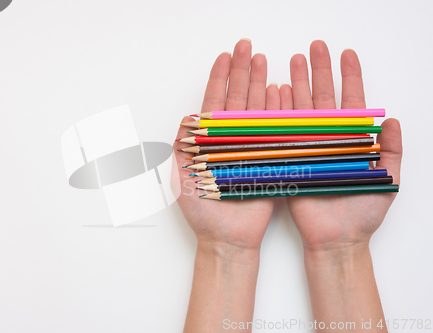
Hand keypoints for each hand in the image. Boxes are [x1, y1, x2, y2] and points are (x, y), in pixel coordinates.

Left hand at [173, 39, 276, 253]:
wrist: (227, 238)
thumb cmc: (202, 212)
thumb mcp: (182, 177)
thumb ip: (182, 146)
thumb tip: (186, 118)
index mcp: (209, 141)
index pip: (215, 102)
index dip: (219, 78)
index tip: (225, 56)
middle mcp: (232, 140)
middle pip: (238, 99)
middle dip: (242, 72)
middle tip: (248, 47)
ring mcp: (252, 147)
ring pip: (258, 110)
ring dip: (261, 85)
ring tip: (266, 61)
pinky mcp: (270, 159)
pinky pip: (275, 130)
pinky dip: (279, 111)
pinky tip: (280, 92)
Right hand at [280, 41, 402, 251]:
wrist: (336, 238)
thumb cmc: (364, 212)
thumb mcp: (388, 180)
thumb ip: (392, 151)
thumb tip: (394, 121)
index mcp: (352, 140)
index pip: (351, 101)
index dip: (350, 76)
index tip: (347, 53)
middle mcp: (327, 138)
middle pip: (323, 99)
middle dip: (319, 71)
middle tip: (314, 47)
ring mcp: (307, 146)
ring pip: (301, 110)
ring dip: (297, 85)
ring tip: (292, 62)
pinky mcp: (289, 159)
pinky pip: (283, 131)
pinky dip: (279, 111)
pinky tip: (277, 92)